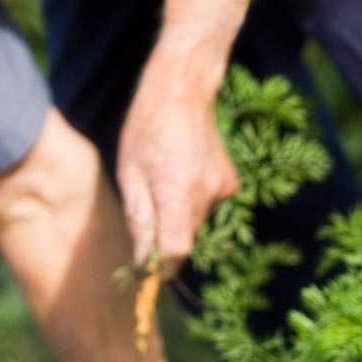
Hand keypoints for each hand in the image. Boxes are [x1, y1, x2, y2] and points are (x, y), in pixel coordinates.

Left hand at [116, 41, 239, 272]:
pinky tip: (183, 173)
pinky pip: (208, 207)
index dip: (161, 265)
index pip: (175, 250)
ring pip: (196, 223)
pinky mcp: (231, 183)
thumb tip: (141, 261)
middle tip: (147, 209)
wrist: (182, 91)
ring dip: (178, 215)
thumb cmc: (146, 129)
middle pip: (185, 239)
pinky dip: (193, 201)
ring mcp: (223, 188)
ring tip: (165, 181)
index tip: (148, 269)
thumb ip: (138, 220)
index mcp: (177, 191)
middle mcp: (206, 193)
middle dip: (165, 238)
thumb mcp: (129, 174)